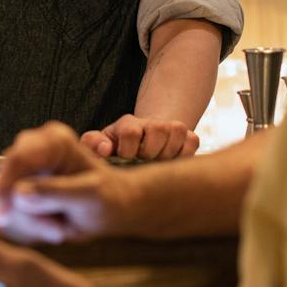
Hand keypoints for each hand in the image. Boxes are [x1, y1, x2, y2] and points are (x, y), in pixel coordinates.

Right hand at [0, 122, 141, 243]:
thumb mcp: (88, 197)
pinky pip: (11, 209)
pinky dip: (30, 225)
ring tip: (61, 228)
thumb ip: (55, 193)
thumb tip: (19, 194)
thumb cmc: (107, 198)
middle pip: (7, 180)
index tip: (6, 216)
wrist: (112, 207)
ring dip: (32, 222)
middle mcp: (35, 146)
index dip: (6, 186)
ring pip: (7, 199)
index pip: (18, 158)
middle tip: (57, 231)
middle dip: (27, 213)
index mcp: (54, 140)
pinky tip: (53, 226)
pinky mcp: (21, 184)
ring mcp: (26, 166)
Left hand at [83, 115, 199, 161]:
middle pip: (158, 128)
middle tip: (145, 161)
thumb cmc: (118, 152)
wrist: (144, 146)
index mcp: (127, 125)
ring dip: (168, 153)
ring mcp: (171, 128)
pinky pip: (192, 141)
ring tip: (158, 163)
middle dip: (151, 152)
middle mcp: (150, 123)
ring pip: (177, 130)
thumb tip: (103, 149)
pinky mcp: (188, 137)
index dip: (129, 149)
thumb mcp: (102, 147)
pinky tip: (172, 162)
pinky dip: (185, 154)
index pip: (131, 130)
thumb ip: (93, 145)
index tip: (127, 159)